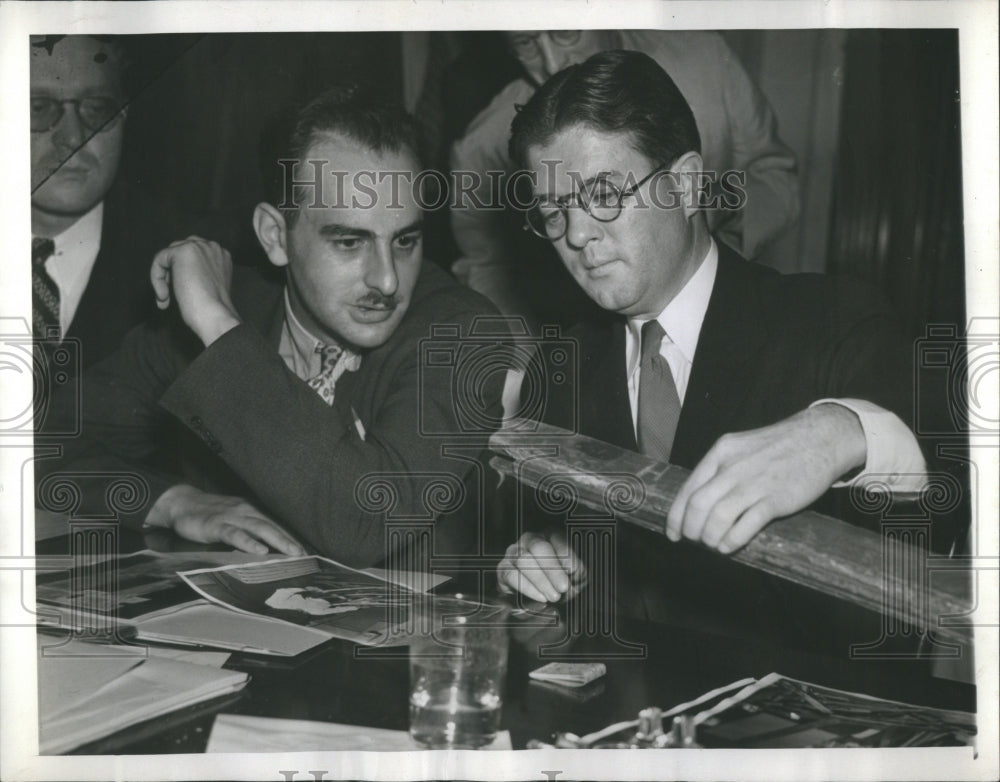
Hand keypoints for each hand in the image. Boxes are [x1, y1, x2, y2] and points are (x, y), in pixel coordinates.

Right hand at [145, 484, 305, 555]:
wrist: (181, 502)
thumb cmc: (209, 514)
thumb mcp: (232, 520)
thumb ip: (248, 531)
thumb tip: (267, 548)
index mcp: (251, 512)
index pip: (275, 526)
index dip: (291, 539)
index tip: (306, 553)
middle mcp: (246, 511)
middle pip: (272, 527)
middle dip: (290, 541)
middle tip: (305, 555)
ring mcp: (231, 517)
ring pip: (259, 529)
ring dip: (278, 541)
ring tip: (292, 553)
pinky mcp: (216, 525)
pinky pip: (235, 534)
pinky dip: (249, 542)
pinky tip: (260, 550)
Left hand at [150, 236, 240, 345]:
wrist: (214, 316)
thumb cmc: (212, 310)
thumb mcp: (208, 286)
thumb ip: (198, 274)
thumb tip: (175, 274)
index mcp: (221, 256)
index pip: (194, 255)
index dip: (182, 273)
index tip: (179, 294)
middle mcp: (212, 247)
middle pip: (180, 250)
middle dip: (171, 273)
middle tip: (167, 296)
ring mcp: (199, 247)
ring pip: (168, 255)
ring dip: (163, 278)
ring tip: (165, 298)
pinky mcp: (184, 251)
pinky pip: (160, 260)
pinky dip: (157, 278)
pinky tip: (164, 296)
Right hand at [497, 531, 586, 602]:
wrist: (540, 597)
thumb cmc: (559, 582)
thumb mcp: (574, 576)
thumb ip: (578, 573)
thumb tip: (575, 573)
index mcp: (550, 535)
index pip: (557, 538)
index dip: (566, 553)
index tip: (573, 570)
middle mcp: (530, 539)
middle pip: (539, 547)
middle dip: (553, 569)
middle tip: (564, 587)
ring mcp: (514, 552)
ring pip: (524, 560)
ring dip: (541, 580)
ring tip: (554, 596)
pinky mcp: (503, 569)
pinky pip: (511, 575)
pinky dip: (528, 588)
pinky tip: (541, 597)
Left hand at [667, 404, 866, 553]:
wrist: (820, 438)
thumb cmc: (778, 447)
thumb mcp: (741, 449)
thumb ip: (721, 469)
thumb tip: (700, 501)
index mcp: (721, 453)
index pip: (688, 489)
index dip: (676, 516)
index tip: (673, 533)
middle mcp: (733, 467)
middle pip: (698, 505)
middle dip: (691, 529)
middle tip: (695, 540)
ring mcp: (754, 483)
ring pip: (718, 517)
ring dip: (709, 537)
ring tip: (713, 544)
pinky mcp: (776, 499)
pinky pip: (745, 525)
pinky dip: (731, 540)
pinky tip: (728, 546)